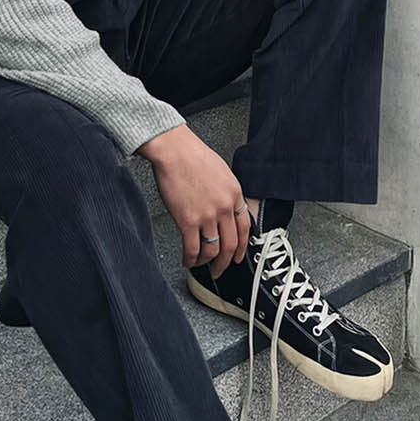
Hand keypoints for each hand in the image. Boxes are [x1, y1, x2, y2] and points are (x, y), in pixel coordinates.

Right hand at [138, 124, 249, 277]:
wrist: (174, 150)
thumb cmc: (192, 156)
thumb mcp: (221, 172)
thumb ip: (226, 193)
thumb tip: (225, 212)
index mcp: (234, 194)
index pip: (244, 229)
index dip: (241, 247)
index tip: (237, 256)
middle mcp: (224, 207)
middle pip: (230, 244)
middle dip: (225, 262)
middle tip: (219, 270)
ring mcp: (207, 215)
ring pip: (212, 250)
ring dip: (206, 262)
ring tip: (199, 264)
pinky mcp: (188, 221)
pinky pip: (193, 248)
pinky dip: (190, 259)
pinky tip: (187, 260)